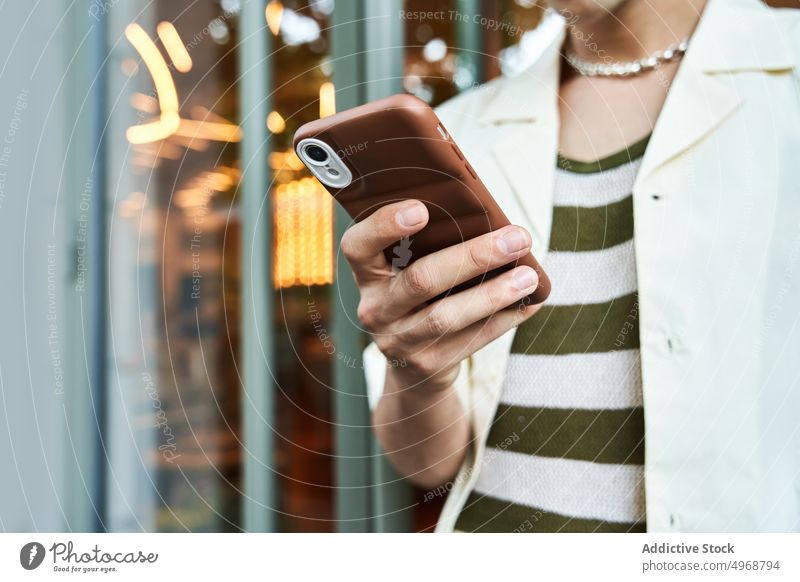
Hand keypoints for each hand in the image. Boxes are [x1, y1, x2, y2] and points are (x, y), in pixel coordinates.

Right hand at [341, 199, 541, 390]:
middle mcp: (375, 308)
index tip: (421, 209)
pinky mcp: (426, 365)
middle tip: (517, 238)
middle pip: (421, 279)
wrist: (413, 366)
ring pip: (447, 316)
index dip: (384, 225)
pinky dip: (504, 319)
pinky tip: (529, 302)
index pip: (358, 245)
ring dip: (493, 294)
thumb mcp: (410, 269)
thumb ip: (431, 245)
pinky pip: (470, 341)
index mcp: (367, 273)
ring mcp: (398, 341)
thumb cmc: (420, 295)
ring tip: (528, 276)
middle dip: (474, 256)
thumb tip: (489, 219)